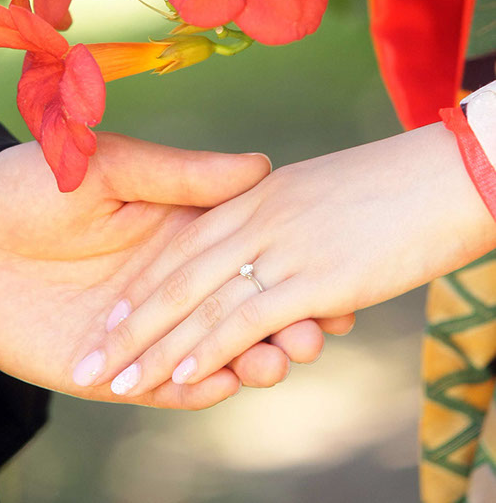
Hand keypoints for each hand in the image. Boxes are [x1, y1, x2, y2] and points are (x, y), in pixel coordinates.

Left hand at [0, 134, 346, 408]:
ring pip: (214, 350)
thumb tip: (259, 164)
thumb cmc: (33, 185)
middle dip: (284, 320)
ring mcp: (146, 326)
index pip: (245, 251)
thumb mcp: (110, 168)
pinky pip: (168, 385)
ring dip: (253, 357)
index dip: (290, 264)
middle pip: (241, 306)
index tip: (333, 274)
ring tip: (284, 357)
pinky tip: (229, 380)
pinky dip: (201, 386)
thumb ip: (179, 174)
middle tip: (319, 330)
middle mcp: (170, 279)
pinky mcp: (118, 367)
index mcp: (176, 228)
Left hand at [80, 123, 495, 398]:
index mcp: (259, 195)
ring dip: (157, 346)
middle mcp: (259, 218)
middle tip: (93, 359)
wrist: (455, 168)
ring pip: (201, 302)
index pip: (188, 243)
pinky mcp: (313, 276)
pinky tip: (180, 376)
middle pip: (178, 275)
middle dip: (131, 321)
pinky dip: (209, 347)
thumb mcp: (321, 190)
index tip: (114, 314)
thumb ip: (276, 210)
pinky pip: (246, 317)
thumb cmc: (396, 180)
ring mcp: (283, 245)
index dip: (149, 282)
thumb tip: (256, 242)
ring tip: (117, 379)